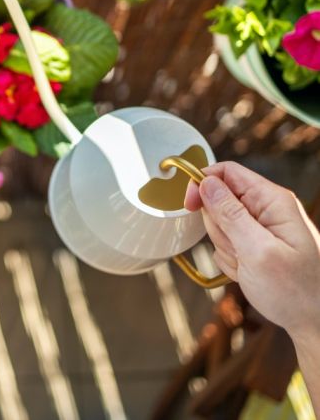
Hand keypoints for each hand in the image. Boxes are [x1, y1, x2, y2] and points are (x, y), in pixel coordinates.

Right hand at [184, 162, 319, 339]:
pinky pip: (225, 243)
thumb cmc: (296, 291)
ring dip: (225, 247)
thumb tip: (207, 183)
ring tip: (247, 264)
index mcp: (272, 201)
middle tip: (239, 250)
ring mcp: (260, 227)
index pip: (227, 172)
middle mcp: (267, 209)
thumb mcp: (258, 251)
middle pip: (219, 200)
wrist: (314, 324)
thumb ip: (230, 214)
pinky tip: (248, 272)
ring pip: (219, 224)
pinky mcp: (254, 243)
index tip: (189, 204)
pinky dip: (230, 260)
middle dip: (218, 227)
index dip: (203, 183)